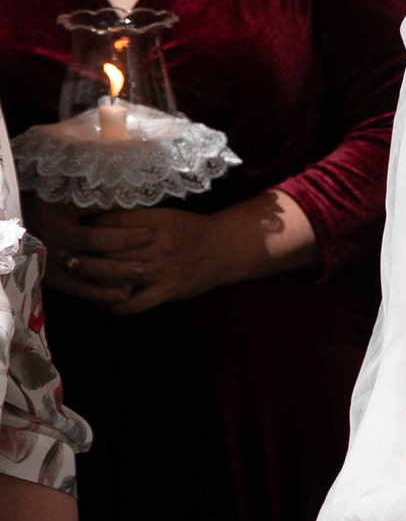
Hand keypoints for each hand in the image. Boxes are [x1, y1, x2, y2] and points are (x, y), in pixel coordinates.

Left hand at [28, 191, 312, 313]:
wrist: (225, 249)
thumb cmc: (190, 230)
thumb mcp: (165, 215)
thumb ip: (134, 217)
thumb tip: (95, 216)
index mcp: (158, 221)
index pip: (114, 222)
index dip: (90, 225)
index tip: (74, 226)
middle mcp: (159, 245)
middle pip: (110, 250)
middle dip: (84, 252)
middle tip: (64, 253)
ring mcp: (162, 271)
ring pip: (116, 276)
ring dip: (92, 276)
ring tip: (77, 273)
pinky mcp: (167, 292)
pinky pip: (134, 304)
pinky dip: (115, 304)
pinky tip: (104, 300)